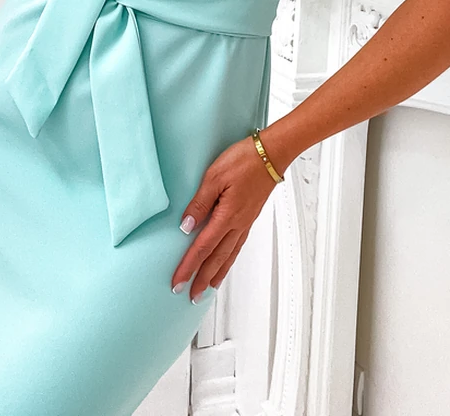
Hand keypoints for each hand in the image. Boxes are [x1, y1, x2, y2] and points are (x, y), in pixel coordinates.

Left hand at [170, 133, 280, 303]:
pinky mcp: (250, 216)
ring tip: (207, 289)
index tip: (177, 282)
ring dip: (216, 273)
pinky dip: (229, 259)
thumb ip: (200, 202)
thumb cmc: (244, 159)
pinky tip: (225, 262)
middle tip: (189, 295)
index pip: (202, 247)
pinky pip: (237, 245)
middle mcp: (238, 224)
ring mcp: (246, 222)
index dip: (188, 266)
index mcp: (227, 216)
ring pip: (229, 255)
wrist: (272, 154)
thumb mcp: (214, 176)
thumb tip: (186, 225)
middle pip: (216, 258)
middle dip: (201, 278)